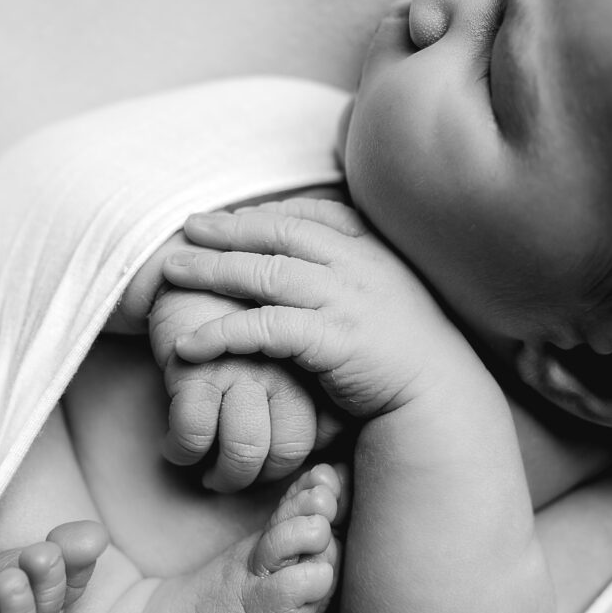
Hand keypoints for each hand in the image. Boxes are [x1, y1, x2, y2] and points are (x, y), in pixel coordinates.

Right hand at [150, 285, 344, 491]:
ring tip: (209, 475)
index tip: (264, 467)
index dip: (287, 462)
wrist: (183, 274)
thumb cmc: (238, 318)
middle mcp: (286, 364)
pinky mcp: (196, 365)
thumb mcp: (284, 346)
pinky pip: (195, 433)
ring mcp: (243, 365)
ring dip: (221, 475)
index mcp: (313, 359)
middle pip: (287, 449)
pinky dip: (181, 450)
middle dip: (255, 477)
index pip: (320, 436)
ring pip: (244, 449)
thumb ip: (316, 385)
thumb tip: (333, 437)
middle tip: (230, 479)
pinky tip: (175, 448)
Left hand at [163, 197, 478, 419]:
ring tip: (171, 273)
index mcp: (371, 251)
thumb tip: (314, 262)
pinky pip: (265, 327)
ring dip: (213, 270)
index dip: (264, 213)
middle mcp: (357, 266)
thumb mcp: (386, 298)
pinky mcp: (332, 339)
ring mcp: (345, 300)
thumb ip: (353, 274)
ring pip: (265, 272)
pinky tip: (191, 344)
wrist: (440, 399)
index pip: (311, 215)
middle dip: (227, 229)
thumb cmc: (408, 354)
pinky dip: (223, 332)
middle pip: (279, 234)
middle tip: (187, 229)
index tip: (229, 216)